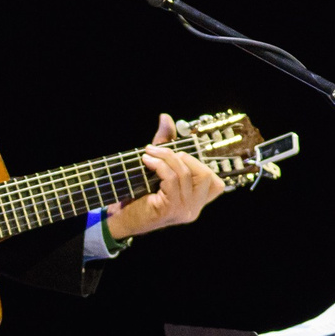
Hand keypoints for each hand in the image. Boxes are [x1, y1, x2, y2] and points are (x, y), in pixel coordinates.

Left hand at [105, 113, 227, 239]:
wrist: (119, 218)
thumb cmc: (138, 195)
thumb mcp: (156, 167)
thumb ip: (166, 144)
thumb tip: (166, 117)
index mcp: (196, 202)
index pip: (215, 182)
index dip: (199, 163)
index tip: (176, 153)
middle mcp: (194, 209)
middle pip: (206, 175)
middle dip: (182, 156)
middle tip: (159, 150)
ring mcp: (184, 211)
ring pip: (186, 174)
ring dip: (167, 158)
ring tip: (149, 153)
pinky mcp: (171, 209)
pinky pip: (172, 179)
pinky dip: (160, 166)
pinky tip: (146, 161)